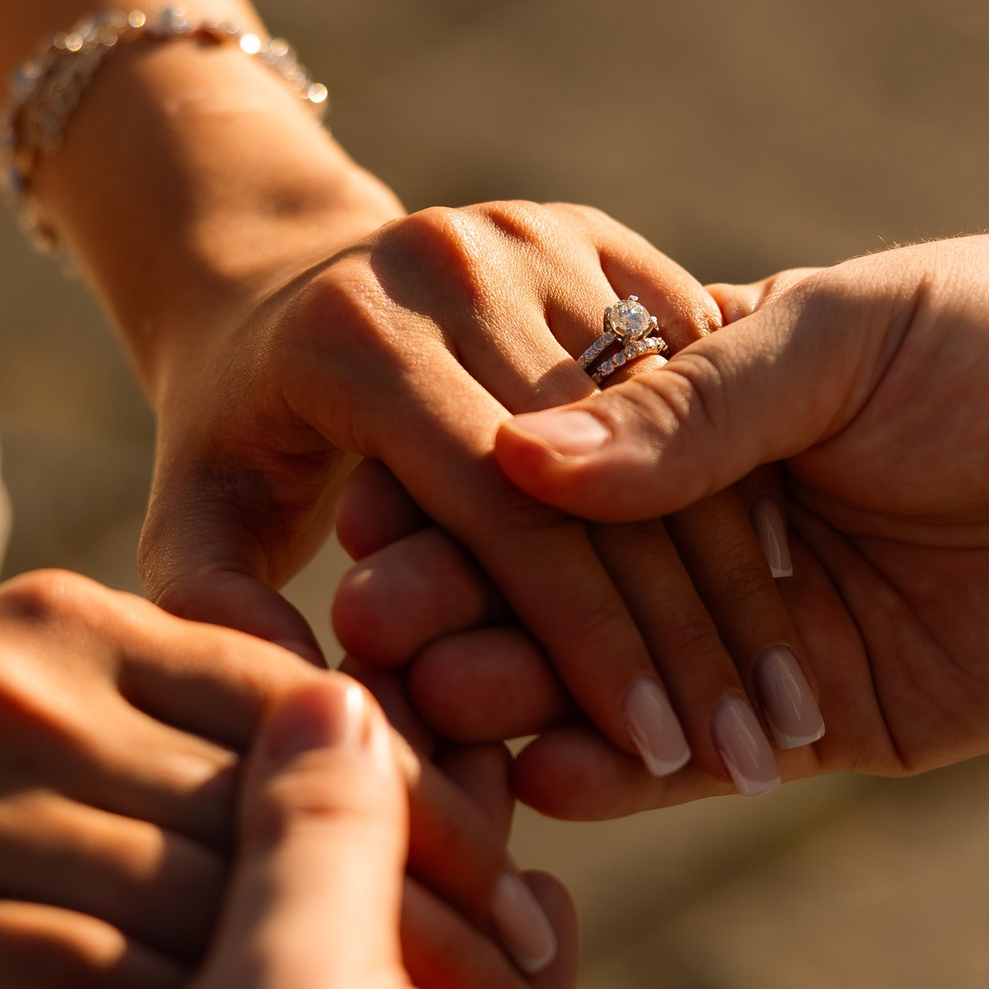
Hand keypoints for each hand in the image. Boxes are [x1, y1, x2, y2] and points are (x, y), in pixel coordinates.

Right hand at [0, 571, 536, 988]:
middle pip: (296, 804)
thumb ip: (141, 704)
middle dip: (436, 907)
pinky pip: (115, 978)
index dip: (434, 798)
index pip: (308, 701)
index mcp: (80, 620)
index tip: (523, 890)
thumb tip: (313, 745)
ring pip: (226, 898)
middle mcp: (46, 690)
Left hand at [0, 678, 580, 988]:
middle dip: (387, 849)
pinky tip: (545, 919)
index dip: (263, 784)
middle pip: (284, 941)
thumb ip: (308, 836)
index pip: (164, 882)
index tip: (336, 702)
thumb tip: (320, 693)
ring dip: (460, 920)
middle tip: (446, 750)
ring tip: (506, 819)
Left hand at [138, 200, 809, 794]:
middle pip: (610, 473)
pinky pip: (698, 374)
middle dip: (692, 633)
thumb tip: (326, 712)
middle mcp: (456, 265)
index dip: (595, 644)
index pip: (512, 514)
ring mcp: (535, 234)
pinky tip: (792, 605)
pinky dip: (746, 486)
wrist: (262, 267)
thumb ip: (226, 623)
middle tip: (758, 756)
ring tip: (794, 709)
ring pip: (679, 428)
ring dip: (747, 572)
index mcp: (360, 340)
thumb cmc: (228, 433)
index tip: (667, 758)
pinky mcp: (595, 229)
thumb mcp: (194, 527)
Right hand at [368, 231, 988, 815]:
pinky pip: (697, 763)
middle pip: (555, 584)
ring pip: (610, 681)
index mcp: (695, 419)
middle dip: (462, 607)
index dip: (455, 499)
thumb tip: (518, 456)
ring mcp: (755, 634)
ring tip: (438, 708)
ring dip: (519, 695)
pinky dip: (620, 777)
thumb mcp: (838, 342)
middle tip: (374, 635)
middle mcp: (708, 530)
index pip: (545, 469)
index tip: (360, 524)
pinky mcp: (817, 724)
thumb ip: (687, 408)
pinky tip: (542, 775)